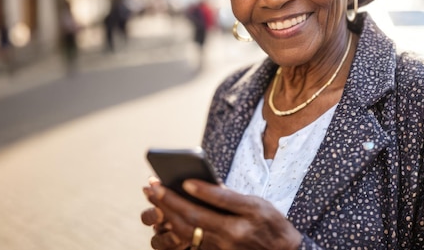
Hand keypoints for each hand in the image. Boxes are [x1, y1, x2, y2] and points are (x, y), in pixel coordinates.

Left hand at [141, 178, 301, 249]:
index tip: (182, 180)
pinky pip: (189, 243)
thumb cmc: (272, 225)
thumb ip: (232, 197)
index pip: (217, 203)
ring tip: (153, 198)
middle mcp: (229, 237)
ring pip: (186, 232)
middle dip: (169, 201)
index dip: (199, 191)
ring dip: (166, 214)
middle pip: (193, 218)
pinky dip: (173, 228)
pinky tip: (164, 215)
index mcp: (243, 221)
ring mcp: (219, 249)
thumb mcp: (258, 205)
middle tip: (152, 186)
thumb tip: (208, 184)